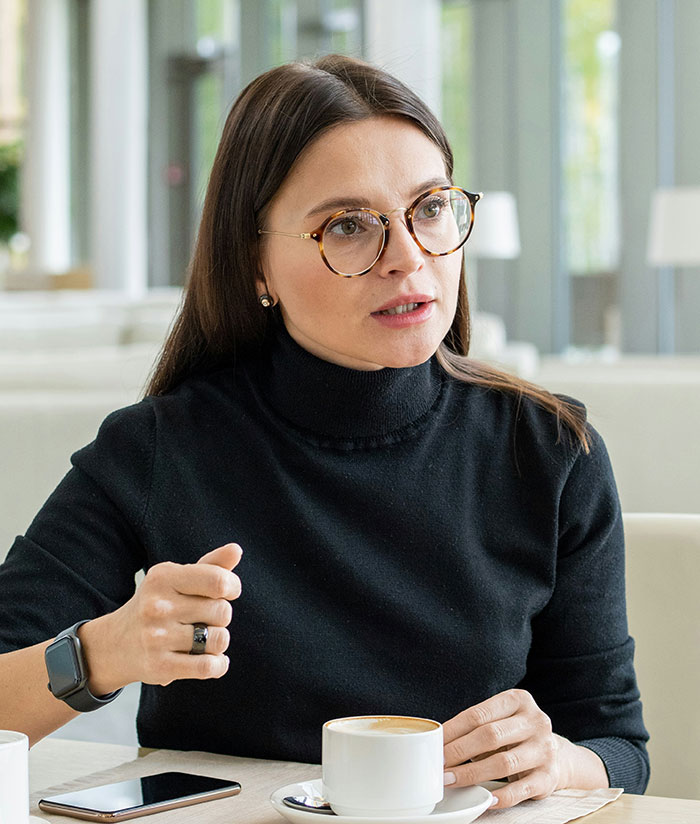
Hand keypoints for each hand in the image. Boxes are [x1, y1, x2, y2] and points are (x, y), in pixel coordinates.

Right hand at [79, 543, 242, 692]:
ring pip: (220, 640)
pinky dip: (219, 665)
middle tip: (204, 618)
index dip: (232, 586)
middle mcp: (157, 606)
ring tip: (204, 639)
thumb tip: (236, 550)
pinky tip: (212, 660)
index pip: (217, 581)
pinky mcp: (160, 667)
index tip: (228, 591)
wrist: (115, 644)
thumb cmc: (158, 604)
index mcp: (163, 578)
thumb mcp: (177, 578)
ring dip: (219, 641)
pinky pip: (208, 667)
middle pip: (222, 611)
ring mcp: (157, 638)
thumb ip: (211, 565)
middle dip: (221, 616)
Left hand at [442, 689, 565, 808]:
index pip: (479, 714)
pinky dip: (500, 796)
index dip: (453, 730)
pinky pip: (520, 790)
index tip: (435, 743)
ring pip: (503, 763)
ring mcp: (545, 749)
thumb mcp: (499, 720)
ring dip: (472, 774)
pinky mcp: (549, 777)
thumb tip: (439, 741)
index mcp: (519, 700)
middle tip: (439, 763)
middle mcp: (536, 722)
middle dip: (459, 751)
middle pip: (490, 736)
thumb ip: (475, 725)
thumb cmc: (514, 734)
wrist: (554, 753)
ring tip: (450, 779)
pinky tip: (484, 799)